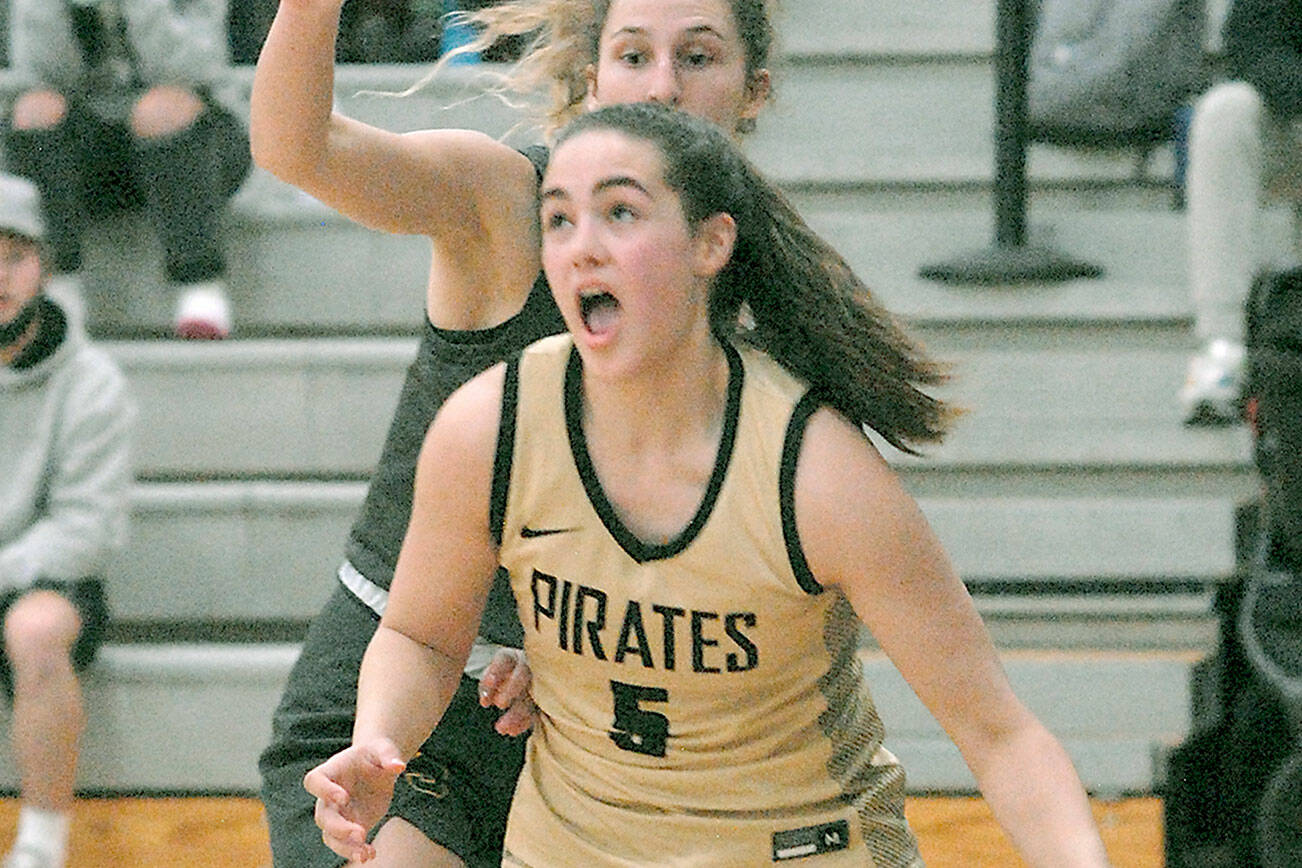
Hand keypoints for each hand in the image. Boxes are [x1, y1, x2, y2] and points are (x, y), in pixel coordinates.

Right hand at [303, 739, 406, 862]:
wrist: (379, 767)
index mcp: (332, 771)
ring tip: (364, 855)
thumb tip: (398, 766)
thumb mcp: (384, 749)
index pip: (315, 780)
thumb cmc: (376, 754)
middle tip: (360, 834)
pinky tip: (371, 854)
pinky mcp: (350, 826)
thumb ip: (388, 756)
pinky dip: (356, 851)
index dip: (324, 790)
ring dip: (344, 847)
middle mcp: (328, 795)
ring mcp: (338, 813)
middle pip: (322, 815)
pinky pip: (346, 843)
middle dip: (338, 828)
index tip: (343, 798)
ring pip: (330, 835)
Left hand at [478, 648, 536, 735]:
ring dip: (516, 713)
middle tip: (499, 704)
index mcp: (512, 658)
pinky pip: (536, 711)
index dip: (495, 671)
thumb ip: (487, 686)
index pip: (504, 660)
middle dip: (510, 689)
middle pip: (522, 674)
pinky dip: (523, 722)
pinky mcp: (544, 700)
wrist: (522, 686)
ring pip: (530, 696)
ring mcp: (539, 684)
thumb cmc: (502, 680)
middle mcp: (529, 667)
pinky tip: (512, 731)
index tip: (488, 684)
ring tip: (501, 728)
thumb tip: (485, 701)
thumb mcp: (491, 679)